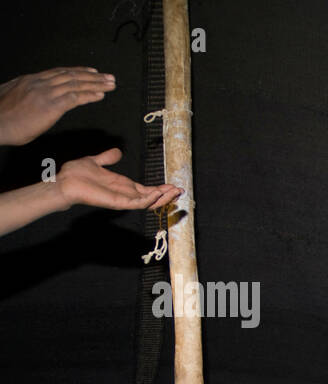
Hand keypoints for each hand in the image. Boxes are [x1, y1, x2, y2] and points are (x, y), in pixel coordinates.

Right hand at [0, 67, 115, 145]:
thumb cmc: (2, 116)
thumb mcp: (14, 98)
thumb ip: (28, 95)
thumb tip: (35, 99)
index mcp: (31, 80)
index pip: (59, 72)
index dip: (78, 71)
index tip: (92, 71)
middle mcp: (39, 83)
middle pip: (71, 75)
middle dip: (93, 76)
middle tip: (109, 77)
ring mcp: (45, 93)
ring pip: (75, 84)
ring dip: (96, 84)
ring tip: (110, 84)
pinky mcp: (49, 105)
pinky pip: (74, 98)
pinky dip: (89, 96)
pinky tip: (100, 96)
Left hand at [54, 149, 181, 212]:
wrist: (64, 181)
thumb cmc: (76, 174)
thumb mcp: (95, 161)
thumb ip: (108, 158)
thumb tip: (118, 152)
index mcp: (122, 186)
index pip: (146, 189)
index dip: (161, 188)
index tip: (173, 185)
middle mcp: (125, 193)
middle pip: (151, 197)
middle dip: (166, 194)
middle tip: (181, 190)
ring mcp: (122, 199)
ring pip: (148, 202)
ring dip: (162, 197)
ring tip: (174, 192)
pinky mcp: (117, 202)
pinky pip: (136, 203)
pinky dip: (148, 199)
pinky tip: (157, 193)